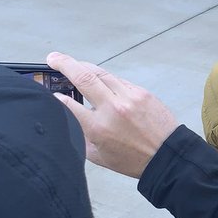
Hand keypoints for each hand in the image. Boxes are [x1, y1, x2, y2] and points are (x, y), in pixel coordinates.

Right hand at [46, 53, 179, 178]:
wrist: (167, 156)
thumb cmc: (132, 160)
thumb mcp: (98, 155)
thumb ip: (80, 135)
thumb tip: (69, 116)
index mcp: (99, 127)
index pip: (69, 104)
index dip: (55, 96)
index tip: (50, 93)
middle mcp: (113, 108)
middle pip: (84, 77)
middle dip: (65, 64)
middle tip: (53, 58)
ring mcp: (129, 97)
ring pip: (101, 73)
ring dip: (83, 66)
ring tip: (72, 64)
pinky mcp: (142, 92)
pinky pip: (118, 80)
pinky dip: (106, 78)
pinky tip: (99, 79)